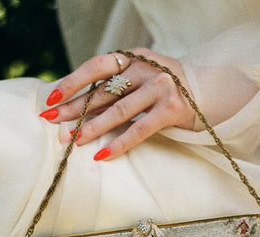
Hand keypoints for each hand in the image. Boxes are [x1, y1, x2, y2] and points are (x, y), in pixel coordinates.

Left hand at [39, 48, 195, 160]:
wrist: (208, 91)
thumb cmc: (166, 88)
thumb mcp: (142, 76)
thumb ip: (118, 85)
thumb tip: (79, 105)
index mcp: (133, 57)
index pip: (96, 67)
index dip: (72, 82)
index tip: (51, 98)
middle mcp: (145, 69)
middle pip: (102, 92)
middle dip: (74, 109)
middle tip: (52, 122)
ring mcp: (159, 88)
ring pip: (118, 111)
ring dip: (92, 127)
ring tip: (73, 140)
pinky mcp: (171, 109)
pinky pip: (139, 130)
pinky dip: (119, 144)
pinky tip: (103, 155)